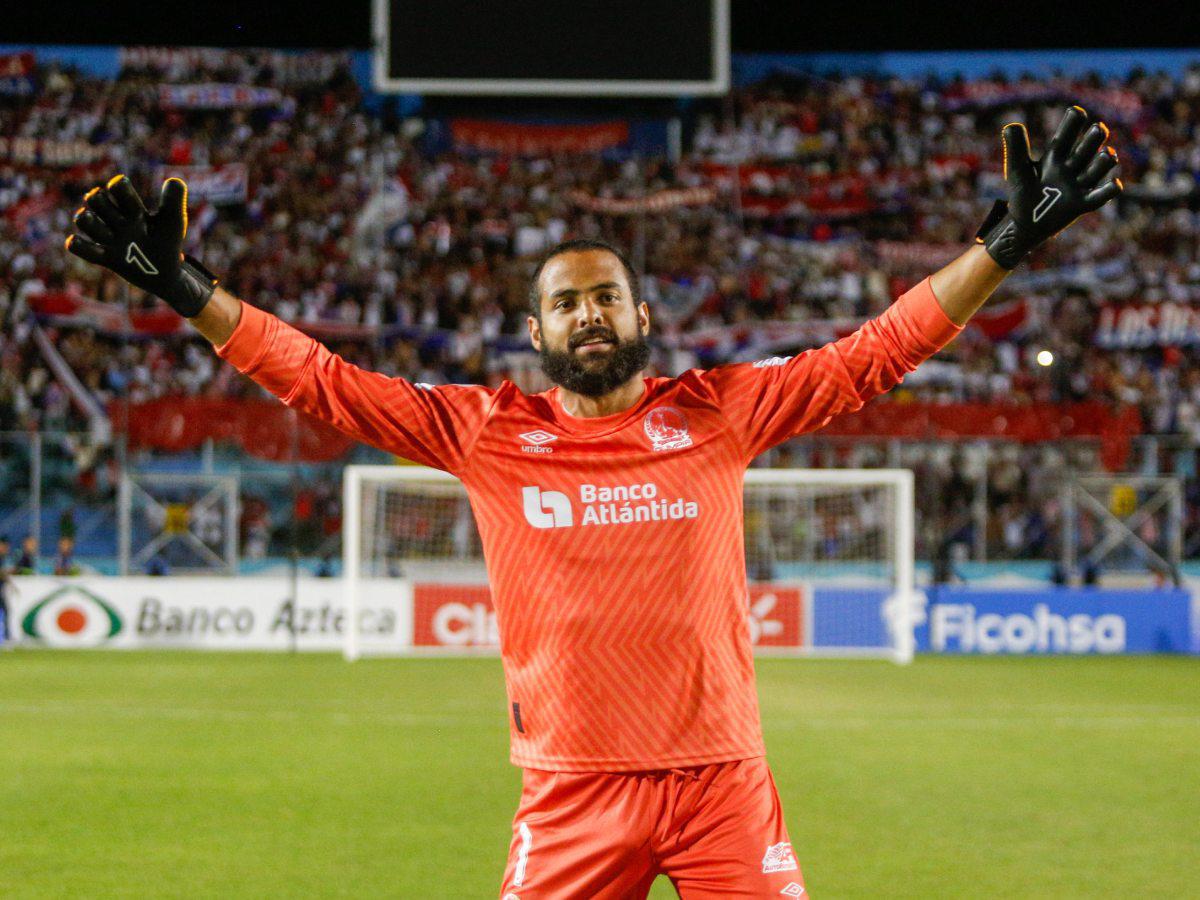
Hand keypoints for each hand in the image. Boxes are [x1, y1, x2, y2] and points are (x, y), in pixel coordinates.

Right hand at [65, 175, 218, 316]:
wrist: (168, 274)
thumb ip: (174, 199)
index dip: (120, 186)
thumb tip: (174, 180)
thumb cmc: (168, 242)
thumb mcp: (174, 220)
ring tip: (85, 216)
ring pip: (86, 222)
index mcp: (133, 210)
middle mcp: (119, 222)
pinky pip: (84, 250)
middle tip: (115, 214)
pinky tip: (74, 240)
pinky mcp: (109, 259)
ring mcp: (112, 240)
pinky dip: (77, 245)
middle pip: (97, 201)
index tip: (132, 198)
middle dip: (99, 200)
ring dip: (85, 218)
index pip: (118, 188)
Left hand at [976, 105, 1122, 269]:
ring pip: (1099, 167)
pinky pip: (1101, 196)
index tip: (1076, 112)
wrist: (1023, 223)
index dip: (1074, 122)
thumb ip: (1016, 149)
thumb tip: (1010, 126)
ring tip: (1107, 154)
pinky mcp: (1082, 204)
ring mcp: (1078, 185)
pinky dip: (1109, 191)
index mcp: (1056, 156)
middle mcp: (1071, 167)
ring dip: (1105, 160)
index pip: (1068, 134)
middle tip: (1098, 129)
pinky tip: (1115, 184)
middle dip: (1095, 137)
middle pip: (1088, 147)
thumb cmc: (1022, 193)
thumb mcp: (1017, 170)